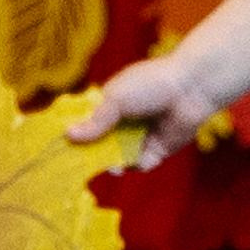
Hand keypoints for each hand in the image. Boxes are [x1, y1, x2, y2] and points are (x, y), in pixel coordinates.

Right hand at [68, 50, 216, 171]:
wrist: (190, 89)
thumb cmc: (150, 85)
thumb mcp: (116, 98)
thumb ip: (96, 120)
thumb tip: (68, 135)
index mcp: (109, 104)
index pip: (85, 123)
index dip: (74, 134)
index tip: (59, 147)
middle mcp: (122, 123)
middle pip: (99, 145)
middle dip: (90, 154)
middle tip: (78, 165)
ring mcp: (138, 137)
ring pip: (118, 158)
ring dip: (113, 163)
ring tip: (111, 164)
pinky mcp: (156, 150)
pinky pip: (140, 164)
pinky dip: (136, 164)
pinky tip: (136, 159)